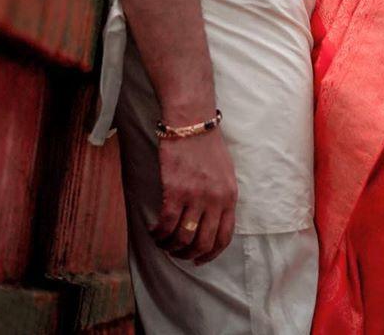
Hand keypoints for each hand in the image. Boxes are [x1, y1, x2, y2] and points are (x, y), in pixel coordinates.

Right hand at [150, 129, 237, 265]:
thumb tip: (212, 221)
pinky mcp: (175, 191)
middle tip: (176, 251)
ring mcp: (196, 196)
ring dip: (170, 246)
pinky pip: (166, 224)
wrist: (192, 122)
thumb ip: (222, 197)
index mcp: (230, 196)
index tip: (198, 259)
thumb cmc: (207, 144)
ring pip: (182, 238)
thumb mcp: (226, 173)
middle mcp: (215, 200)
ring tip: (162, 241)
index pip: (224, 238)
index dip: (209, 255)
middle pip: (202, 243)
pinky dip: (158, 233)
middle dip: (187, 254)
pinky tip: (153, 230)